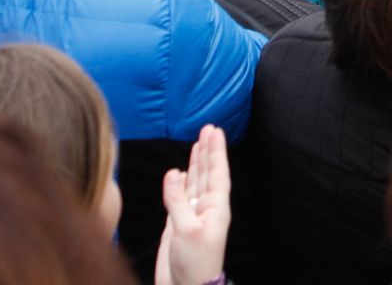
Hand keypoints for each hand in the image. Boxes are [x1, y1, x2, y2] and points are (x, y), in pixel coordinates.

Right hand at [154, 125, 231, 284]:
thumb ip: (178, 201)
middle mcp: (206, 209)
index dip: (216, 151)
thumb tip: (174, 173)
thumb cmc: (194, 263)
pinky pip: (181, 197)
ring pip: (195, 183)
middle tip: (207, 128)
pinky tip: (179, 174)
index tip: (214, 131)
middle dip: (207, 152)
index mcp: (216, 208)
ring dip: (196, 164)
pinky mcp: (179, 225)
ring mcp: (193, 216)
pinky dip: (181, 183)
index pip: (217, 173)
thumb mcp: (186, 229)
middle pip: (208, 173)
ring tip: (196, 144)